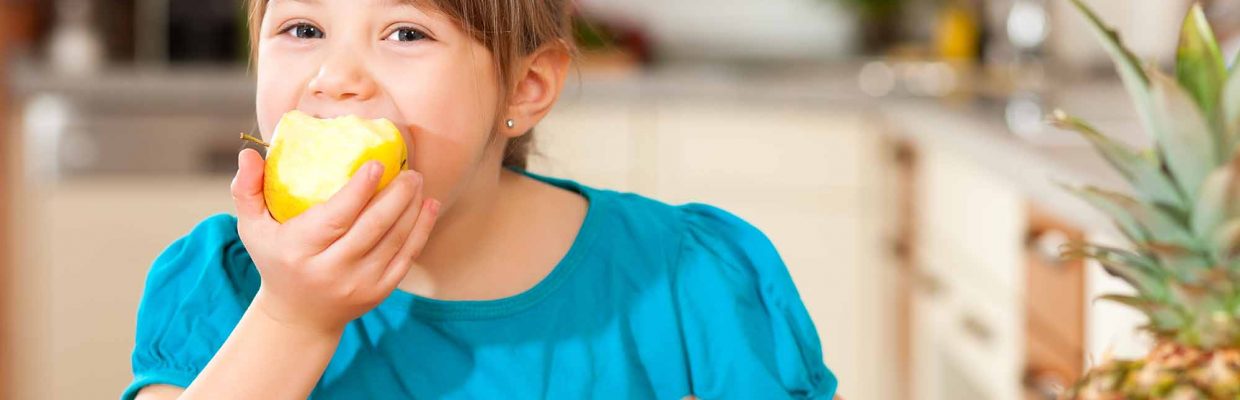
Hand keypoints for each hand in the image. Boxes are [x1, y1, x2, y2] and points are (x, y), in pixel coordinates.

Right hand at [230, 148, 439, 334]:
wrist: (300, 316)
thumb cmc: (277, 260)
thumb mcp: (253, 228)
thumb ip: (246, 190)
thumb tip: (248, 154)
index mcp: (300, 250)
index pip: (337, 217)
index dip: (360, 190)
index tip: (378, 164)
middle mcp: (331, 270)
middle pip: (373, 227)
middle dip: (397, 195)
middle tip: (410, 170)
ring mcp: (359, 284)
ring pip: (395, 240)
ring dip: (412, 208)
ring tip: (418, 181)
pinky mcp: (379, 292)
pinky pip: (406, 257)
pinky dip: (421, 230)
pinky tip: (429, 206)